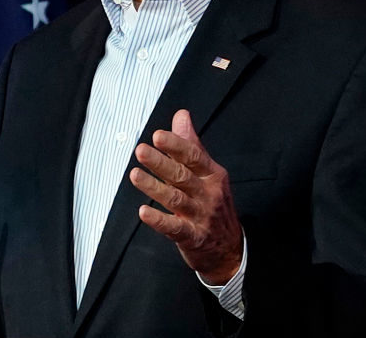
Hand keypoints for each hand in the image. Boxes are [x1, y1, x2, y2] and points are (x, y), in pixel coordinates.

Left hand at [129, 109, 242, 284]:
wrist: (230, 249)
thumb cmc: (215, 204)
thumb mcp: (209, 172)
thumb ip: (192, 144)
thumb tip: (181, 115)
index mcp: (212, 175)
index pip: (194, 156)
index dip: (176, 145)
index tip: (158, 135)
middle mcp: (208, 194)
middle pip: (182, 176)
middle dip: (161, 163)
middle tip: (141, 151)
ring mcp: (201, 216)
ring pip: (175, 199)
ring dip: (154, 187)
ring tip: (135, 175)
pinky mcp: (193, 237)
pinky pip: (174, 228)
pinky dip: (159, 220)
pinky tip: (144, 212)